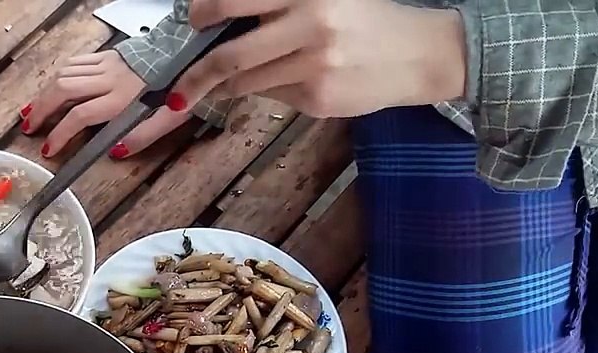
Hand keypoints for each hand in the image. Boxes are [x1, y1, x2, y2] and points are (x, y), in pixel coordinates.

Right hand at [22, 50, 188, 158]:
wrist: (190, 53)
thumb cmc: (180, 90)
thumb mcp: (169, 120)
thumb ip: (141, 137)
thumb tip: (113, 152)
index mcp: (122, 99)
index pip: (80, 116)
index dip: (60, 133)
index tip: (48, 148)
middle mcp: (109, 79)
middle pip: (63, 90)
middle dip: (42, 110)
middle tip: (29, 127)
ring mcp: (107, 65)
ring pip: (64, 74)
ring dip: (45, 92)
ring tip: (32, 110)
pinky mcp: (108, 56)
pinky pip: (75, 63)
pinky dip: (58, 76)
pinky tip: (52, 87)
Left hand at [168, 0, 465, 117]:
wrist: (418, 54)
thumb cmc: (363, 20)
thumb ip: (276, 6)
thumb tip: (216, 21)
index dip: (204, 12)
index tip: (194, 22)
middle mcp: (310, 23)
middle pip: (230, 55)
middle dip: (195, 77)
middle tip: (179, 89)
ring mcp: (314, 65)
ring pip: (247, 82)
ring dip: (231, 85)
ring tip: (240, 78)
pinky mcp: (318, 98)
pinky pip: (273, 97)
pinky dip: (268, 91)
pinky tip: (293, 80)